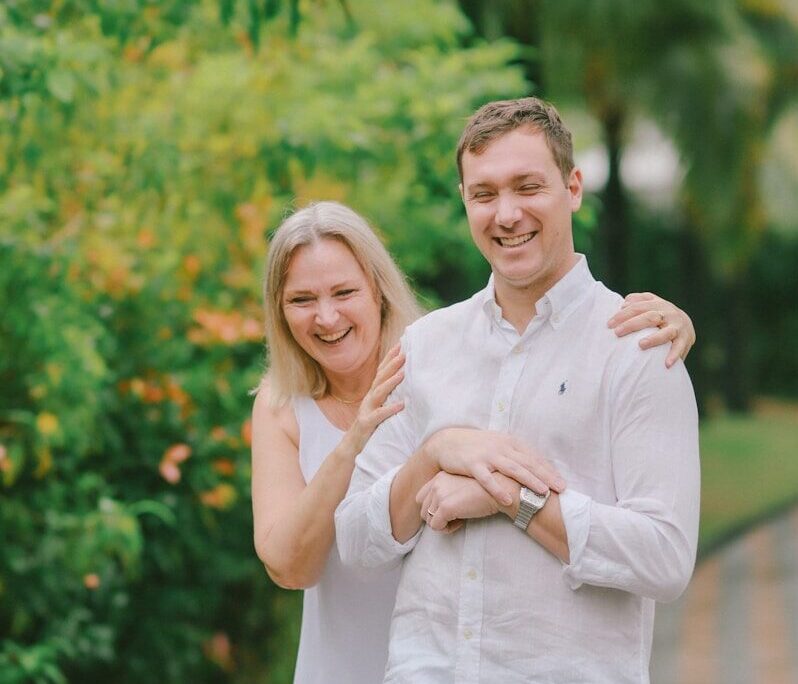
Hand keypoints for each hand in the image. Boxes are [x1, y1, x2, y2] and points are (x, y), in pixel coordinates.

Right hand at [343, 344, 404, 453]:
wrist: (352, 447)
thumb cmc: (370, 427)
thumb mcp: (379, 408)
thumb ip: (389, 396)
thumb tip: (406, 384)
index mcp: (373, 394)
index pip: (381, 372)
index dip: (390, 358)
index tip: (401, 344)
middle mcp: (369, 399)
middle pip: (380, 378)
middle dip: (392, 364)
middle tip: (404, 353)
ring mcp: (366, 410)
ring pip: (378, 393)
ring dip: (391, 382)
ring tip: (403, 374)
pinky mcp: (366, 424)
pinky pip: (378, 416)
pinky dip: (389, 409)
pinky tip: (401, 405)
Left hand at [416, 472, 499, 532]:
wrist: (500, 489)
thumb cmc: (486, 490)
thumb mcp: (462, 486)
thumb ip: (449, 492)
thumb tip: (439, 510)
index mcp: (440, 477)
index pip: (421, 497)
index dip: (433, 508)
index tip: (450, 511)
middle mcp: (436, 484)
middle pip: (423, 509)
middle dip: (436, 518)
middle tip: (455, 518)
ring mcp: (440, 495)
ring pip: (428, 520)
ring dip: (442, 524)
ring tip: (459, 520)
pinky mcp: (445, 507)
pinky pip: (436, 526)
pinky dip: (447, 529)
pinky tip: (461, 522)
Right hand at [422, 428, 564, 506]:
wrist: (447, 442)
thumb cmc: (476, 446)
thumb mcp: (498, 445)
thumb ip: (515, 455)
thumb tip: (535, 467)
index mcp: (509, 442)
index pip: (533, 457)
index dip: (548, 470)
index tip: (562, 483)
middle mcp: (501, 447)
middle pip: (527, 463)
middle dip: (546, 476)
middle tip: (561, 488)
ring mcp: (487, 455)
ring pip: (512, 469)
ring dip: (529, 480)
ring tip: (542, 492)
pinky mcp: (472, 464)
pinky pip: (487, 479)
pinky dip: (498, 489)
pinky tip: (507, 499)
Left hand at [607, 292, 695, 367]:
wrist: (685, 324)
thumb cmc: (658, 315)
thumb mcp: (649, 304)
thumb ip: (636, 301)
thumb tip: (622, 304)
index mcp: (656, 303)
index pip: (637, 307)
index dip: (623, 315)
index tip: (609, 324)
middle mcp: (668, 312)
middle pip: (649, 317)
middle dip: (632, 324)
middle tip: (617, 333)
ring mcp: (677, 326)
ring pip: (666, 332)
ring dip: (653, 339)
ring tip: (641, 345)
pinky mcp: (686, 338)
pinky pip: (679, 347)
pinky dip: (674, 355)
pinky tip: (667, 364)